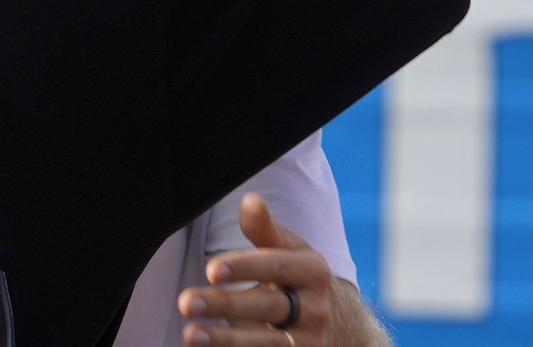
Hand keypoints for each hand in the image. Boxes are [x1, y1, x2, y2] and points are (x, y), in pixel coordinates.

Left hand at [178, 193, 383, 346]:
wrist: (346, 327)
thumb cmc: (302, 278)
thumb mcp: (293, 251)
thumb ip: (266, 229)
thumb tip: (249, 201)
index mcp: (312, 271)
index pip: (276, 267)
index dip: (244, 268)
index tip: (211, 269)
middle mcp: (315, 308)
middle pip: (267, 306)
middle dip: (225, 305)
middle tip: (185, 302)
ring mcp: (310, 341)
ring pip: (267, 342)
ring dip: (227, 340)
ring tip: (191, 334)